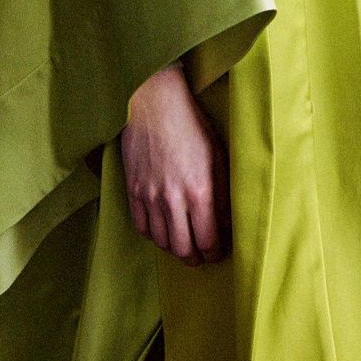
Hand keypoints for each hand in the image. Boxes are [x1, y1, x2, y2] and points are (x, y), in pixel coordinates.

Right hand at [120, 65, 231, 266]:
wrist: (155, 103)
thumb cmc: (192, 125)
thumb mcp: (218, 156)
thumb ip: (223, 193)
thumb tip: (227, 224)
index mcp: (200, 191)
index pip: (208, 241)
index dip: (215, 253)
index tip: (219, 252)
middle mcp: (174, 199)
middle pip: (184, 249)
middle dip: (196, 258)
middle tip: (202, 255)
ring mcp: (150, 197)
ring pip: (162, 242)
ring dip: (175, 249)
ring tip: (184, 245)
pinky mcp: (132, 191)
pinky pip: (141, 227)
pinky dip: (154, 235)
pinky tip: (163, 230)